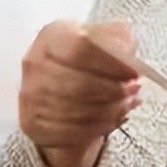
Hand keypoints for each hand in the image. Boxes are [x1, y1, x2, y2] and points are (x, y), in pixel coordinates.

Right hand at [18, 20, 141, 166]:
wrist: (62, 88)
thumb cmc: (85, 60)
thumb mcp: (101, 39)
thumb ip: (117, 37)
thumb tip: (127, 47)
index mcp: (52, 36)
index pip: (80, 47)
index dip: (111, 62)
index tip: (134, 71)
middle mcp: (35, 64)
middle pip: (79, 82)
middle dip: (113, 90)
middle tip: (134, 90)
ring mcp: (31, 95)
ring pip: (77, 109)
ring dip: (110, 109)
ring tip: (129, 103)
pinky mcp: (34, 123)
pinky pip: (71, 131)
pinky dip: (100, 126)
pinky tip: (115, 118)